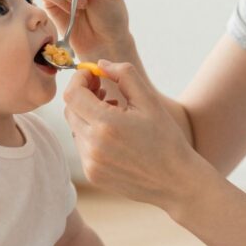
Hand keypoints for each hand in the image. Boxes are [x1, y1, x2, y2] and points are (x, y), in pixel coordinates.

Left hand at [63, 60, 208, 210]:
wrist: (175, 181)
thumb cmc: (166, 138)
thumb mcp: (149, 101)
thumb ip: (124, 75)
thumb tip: (100, 63)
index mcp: (107, 125)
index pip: (73, 94)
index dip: (79, 79)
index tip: (94, 75)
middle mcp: (93, 146)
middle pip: (70, 109)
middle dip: (83, 95)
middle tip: (104, 91)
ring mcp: (90, 163)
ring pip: (75, 127)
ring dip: (88, 115)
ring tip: (114, 114)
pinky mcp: (92, 174)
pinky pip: (82, 145)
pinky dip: (92, 134)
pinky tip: (114, 135)